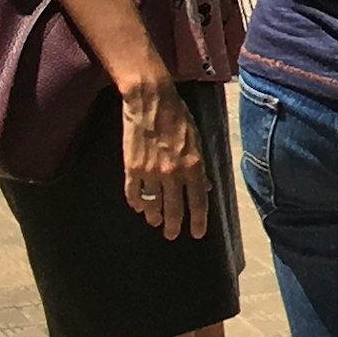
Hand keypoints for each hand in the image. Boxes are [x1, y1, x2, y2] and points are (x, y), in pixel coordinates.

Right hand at [120, 82, 206, 241]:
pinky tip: (139, 207)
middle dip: (174, 226)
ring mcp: (150, 172)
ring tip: (155, 222)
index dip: (198, 220)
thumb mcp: (197, 140)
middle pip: (174, 209)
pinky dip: (136, 203)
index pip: (198, 201)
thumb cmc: (178, 116)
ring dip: (155, 217)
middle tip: (173, 235)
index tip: (197, 234)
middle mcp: (173, 173)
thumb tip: (205, 186)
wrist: (151, 101)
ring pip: (153, 205)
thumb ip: (200, 166)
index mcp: (194, 165)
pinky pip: (133, 193)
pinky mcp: (131, 168)